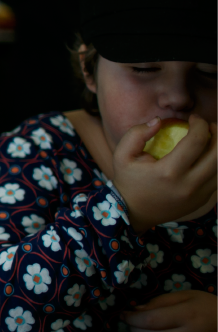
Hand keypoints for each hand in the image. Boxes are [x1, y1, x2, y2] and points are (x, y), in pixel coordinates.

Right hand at [111, 114, 217, 231]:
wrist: (132, 213)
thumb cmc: (127, 180)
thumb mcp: (122, 156)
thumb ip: (136, 134)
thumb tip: (159, 121)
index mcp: (168, 172)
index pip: (197, 141)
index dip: (201, 124)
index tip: (195, 118)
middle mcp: (188, 185)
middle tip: (210, 127)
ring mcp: (198, 195)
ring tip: (210, 140)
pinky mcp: (202, 201)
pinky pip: (217, 178)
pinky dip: (215, 164)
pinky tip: (206, 157)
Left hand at [122, 290, 217, 331]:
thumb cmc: (209, 306)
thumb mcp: (187, 295)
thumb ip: (160, 301)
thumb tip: (136, 310)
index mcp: (186, 315)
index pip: (150, 320)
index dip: (132, 318)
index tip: (123, 314)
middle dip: (133, 329)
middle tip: (129, 320)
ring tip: (137, 328)